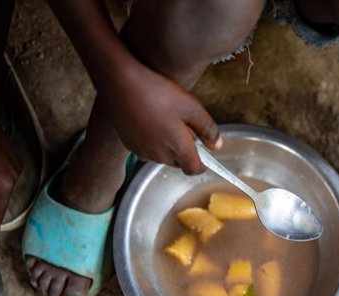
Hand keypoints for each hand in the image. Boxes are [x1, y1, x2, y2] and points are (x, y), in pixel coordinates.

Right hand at [105, 62, 220, 174]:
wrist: (121, 83)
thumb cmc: (158, 93)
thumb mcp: (192, 107)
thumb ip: (208, 129)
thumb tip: (217, 146)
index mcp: (178, 149)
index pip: (195, 169)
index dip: (203, 161)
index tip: (204, 149)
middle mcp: (160, 156)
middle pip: (179, 161)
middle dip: (185, 148)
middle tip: (183, 123)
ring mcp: (142, 152)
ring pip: (162, 155)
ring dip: (168, 143)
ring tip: (165, 117)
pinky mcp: (129, 145)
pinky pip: (147, 148)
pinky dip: (152, 139)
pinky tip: (150, 118)